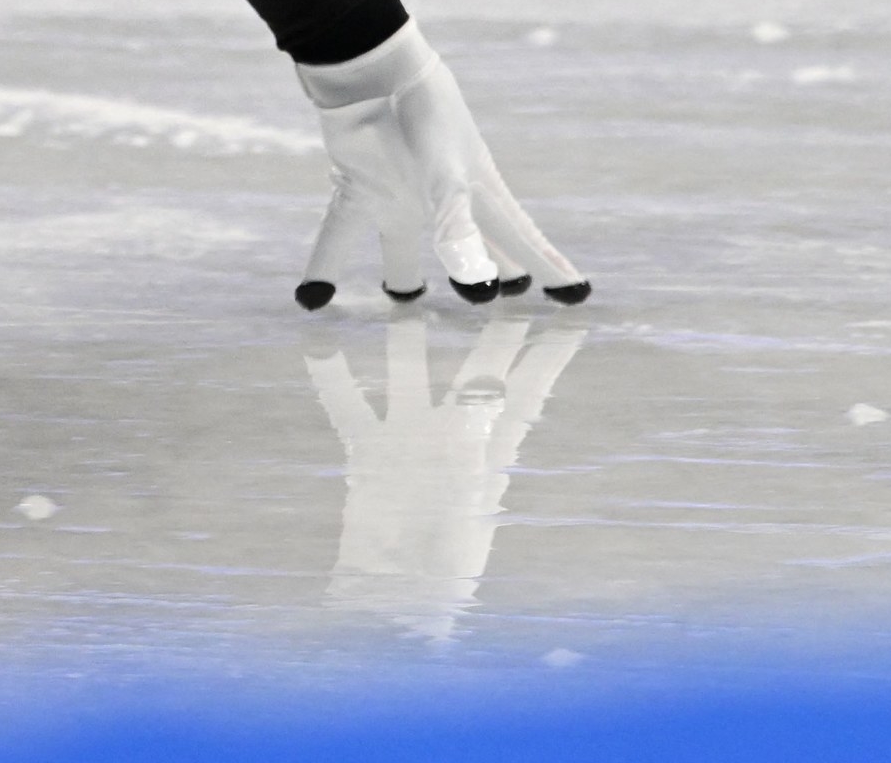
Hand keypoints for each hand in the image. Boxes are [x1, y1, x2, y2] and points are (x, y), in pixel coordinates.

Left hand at [293, 19, 587, 308]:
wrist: (367, 68)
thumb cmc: (420, 113)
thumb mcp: (446, 173)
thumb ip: (458, 226)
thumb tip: (473, 282)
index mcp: (478, 194)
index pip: (523, 242)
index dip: (549, 269)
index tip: (577, 294)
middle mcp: (440, 204)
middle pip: (474, 249)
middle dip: (492, 275)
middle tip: (506, 306)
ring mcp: (398, 198)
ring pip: (403, 252)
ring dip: (401, 280)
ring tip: (402, 300)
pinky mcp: (357, 190)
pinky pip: (339, 238)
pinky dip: (324, 269)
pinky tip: (310, 299)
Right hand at [306, 317, 588, 639]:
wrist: (394, 605)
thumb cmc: (438, 575)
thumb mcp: (463, 506)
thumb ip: (468, 450)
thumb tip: (483, 402)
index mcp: (488, 458)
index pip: (524, 396)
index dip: (547, 358)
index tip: (572, 316)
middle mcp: (452, 442)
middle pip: (478, 375)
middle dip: (496, 335)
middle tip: (508, 285)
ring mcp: (409, 444)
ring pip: (409, 376)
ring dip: (406, 343)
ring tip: (406, 300)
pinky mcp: (368, 457)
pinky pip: (348, 408)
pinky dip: (332, 379)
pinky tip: (317, 345)